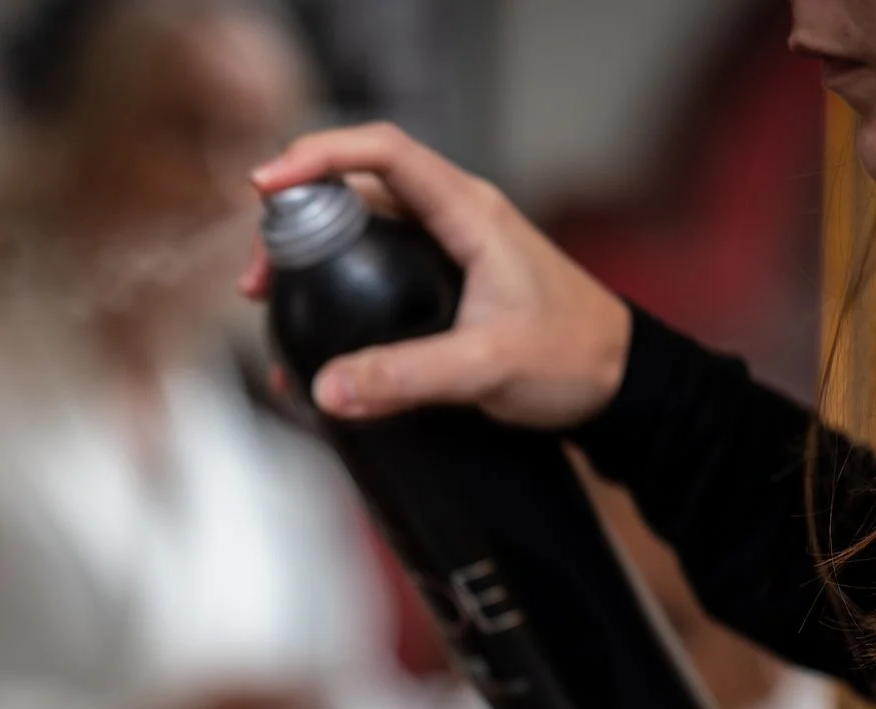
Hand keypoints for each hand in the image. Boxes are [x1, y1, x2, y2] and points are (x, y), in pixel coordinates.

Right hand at [239, 122, 631, 429]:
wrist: (619, 383)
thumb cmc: (574, 357)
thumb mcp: (487, 367)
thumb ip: (405, 378)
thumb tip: (327, 387)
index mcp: (469, 213)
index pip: (384, 154)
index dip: (320, 157)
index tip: (269, 187)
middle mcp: (454, 218)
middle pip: (356, 187)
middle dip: (296, 217)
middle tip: (257, 275)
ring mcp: (446, 248)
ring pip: (361, 227)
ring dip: (309, 254)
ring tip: (272, 302)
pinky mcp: (441, 282)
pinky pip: (375, 266)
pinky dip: (335, 286)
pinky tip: (314, 331)